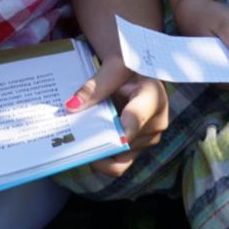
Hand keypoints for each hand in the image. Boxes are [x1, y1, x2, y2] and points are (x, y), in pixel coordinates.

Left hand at [66, 56, 168, 176]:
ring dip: (98, 151)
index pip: (136, 118)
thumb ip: (94, 86)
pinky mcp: (139, 148)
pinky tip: (88, 149)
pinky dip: (102, 159)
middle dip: (99, 142)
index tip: (103, 139)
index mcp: (153, 97)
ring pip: (120, 158)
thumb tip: (71, 106)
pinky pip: (119, 163)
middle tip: (74, 139)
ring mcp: (149, 138)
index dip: (119, 132)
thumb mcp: (113, 67)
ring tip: (80, 141)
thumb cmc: (128, 65)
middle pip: (124, 143)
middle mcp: (156, 122)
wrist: (135, 71)